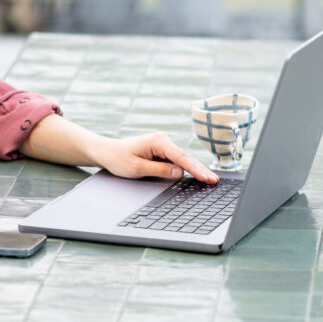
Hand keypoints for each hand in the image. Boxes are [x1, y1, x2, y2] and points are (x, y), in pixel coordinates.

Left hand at [94, 132, 218, 183]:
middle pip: (186, 158)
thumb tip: (180, 172)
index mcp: (158, 142)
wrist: (107, 151)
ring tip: (210, 179)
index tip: (208, 178)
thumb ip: (160, 170)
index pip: (182, 158)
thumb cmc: (119, 158)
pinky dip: (187, 167)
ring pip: (183, 159)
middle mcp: (163, 140)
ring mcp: (163, 144)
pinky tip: (197, 174)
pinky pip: (177, 160)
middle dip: (201, 169)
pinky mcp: (162, 150)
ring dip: (195, 169)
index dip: (196, 169)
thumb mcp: (138, 168)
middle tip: (215, 181)